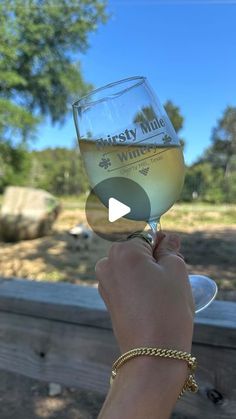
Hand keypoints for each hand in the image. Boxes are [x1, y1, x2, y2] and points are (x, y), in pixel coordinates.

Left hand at [96, 232, 193, 353]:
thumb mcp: (176, 271)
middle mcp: (108, 263)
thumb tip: (166, 239)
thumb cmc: (167, 309)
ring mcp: (104, 282)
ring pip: (131, 266)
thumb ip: (170, 248)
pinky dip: (138, 286)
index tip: (173, 258)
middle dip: (154, 259)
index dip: (163, 245)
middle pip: (136, 250)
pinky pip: (125, 281)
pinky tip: (151, 301)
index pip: (147, 235)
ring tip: (161, 293)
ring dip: (147, 273)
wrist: (152, 354)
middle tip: (169, 279)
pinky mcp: (107, 298)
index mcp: (123, 250)